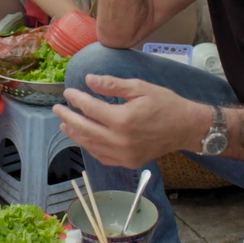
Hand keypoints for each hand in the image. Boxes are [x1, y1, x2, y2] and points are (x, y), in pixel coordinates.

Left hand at [53, 74, 197, 168]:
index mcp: (123, 119)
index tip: (68, 92)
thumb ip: (112, 85)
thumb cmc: (165, 103)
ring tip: (65, 124)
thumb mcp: (139, 87)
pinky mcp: (128, 162)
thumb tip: (88, 80)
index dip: (76, 99)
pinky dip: (90, 147)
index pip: (90, 108)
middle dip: (68, 118)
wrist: (186, 128)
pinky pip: (102, 157)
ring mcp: (123, 154)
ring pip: (90, 145)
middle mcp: (120, 140)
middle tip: (57, 109)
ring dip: (75, 134)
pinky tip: (84, 139)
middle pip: (85, 129)